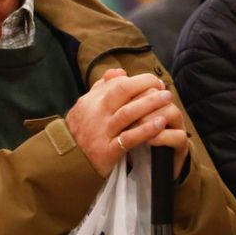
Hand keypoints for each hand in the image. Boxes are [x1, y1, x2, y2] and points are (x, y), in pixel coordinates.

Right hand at [65, 68, 187, 176]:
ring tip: (167, 99)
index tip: (153, 82)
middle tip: (163, 88)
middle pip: (123, 91)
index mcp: (91, 101)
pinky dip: (146, 130)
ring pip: (128, 113)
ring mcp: (101, 132)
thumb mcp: (85, 107)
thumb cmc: (80, 133)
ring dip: (150, 104)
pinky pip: (129, 138)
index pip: (117, 83)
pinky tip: (161, 124)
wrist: (68, 162)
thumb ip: (101, 88)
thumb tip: (120, 72)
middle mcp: (95, 113)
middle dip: (145, 86)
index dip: (138, 80)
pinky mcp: (107, 151)